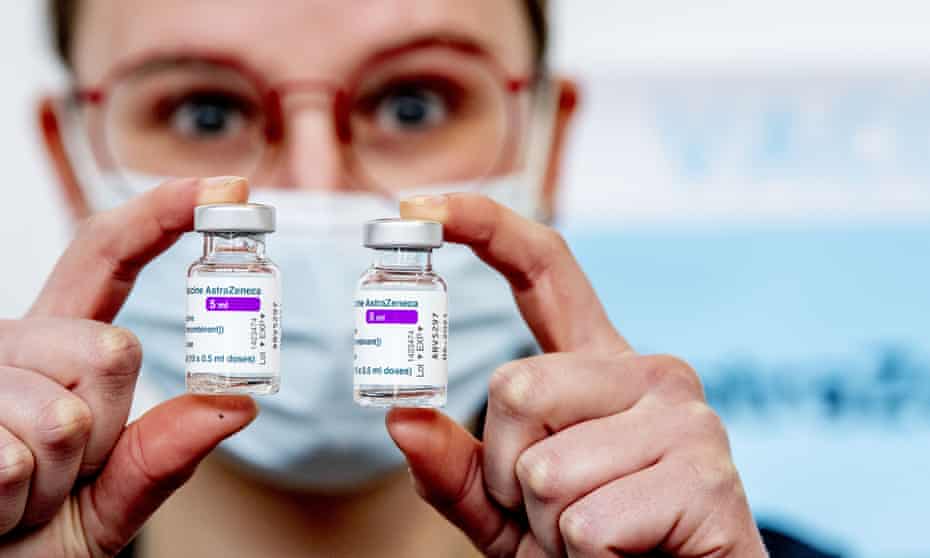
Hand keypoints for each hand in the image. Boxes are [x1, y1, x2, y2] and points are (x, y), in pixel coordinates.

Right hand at [0, 177, 257, 556]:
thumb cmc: (33, 534)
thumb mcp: (108, 500)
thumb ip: (162, 456)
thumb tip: (239, 405)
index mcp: (57, 348)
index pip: (107, 259)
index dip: (161, 215)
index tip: (221, 188)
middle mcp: (13, 344)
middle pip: (115, 349)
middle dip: (106, 428)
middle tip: (61, 470)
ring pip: (66, 415)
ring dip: (57, 479)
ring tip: (21, 491)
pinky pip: (16, 460)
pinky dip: (15, 503)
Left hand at [387, 194, 766, 556]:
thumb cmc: (597, 550)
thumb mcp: (511, 510)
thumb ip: (458, 468)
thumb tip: (401, 418)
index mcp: (598, 368)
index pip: (545, 270)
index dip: (483, 227)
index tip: (422, 205)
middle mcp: (648, 372)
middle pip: (515, 389)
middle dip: (508, 476)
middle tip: (553, 514)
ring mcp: (685, 417)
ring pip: (544, 467)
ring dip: (548, 527)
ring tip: (598, 539)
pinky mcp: (707, 475)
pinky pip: (586, 522)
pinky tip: (630, 555)